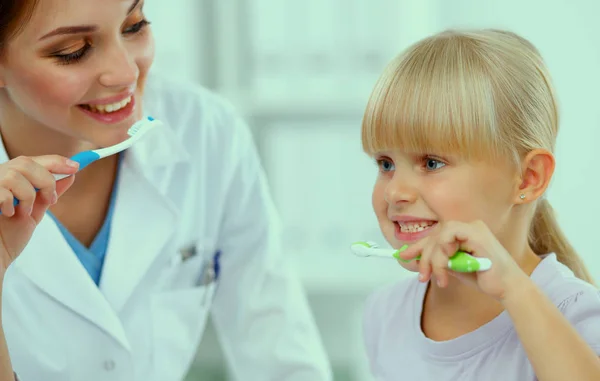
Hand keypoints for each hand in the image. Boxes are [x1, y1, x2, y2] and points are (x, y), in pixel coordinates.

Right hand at [0, 155, 78, 271]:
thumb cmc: (6, 238)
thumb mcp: (33, 213)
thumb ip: (48, 194)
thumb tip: (69, 175)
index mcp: (9, 180)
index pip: (32, 161)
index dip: (55, 161)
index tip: (76, 166)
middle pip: (25, 162)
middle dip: (46, 180)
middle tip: (50, 200)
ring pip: (15, 174)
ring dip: (28, 196)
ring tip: (23, 212)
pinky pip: (2, 190)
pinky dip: (10, 203)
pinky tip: (7, 214)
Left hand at [397, 220, 527, 299]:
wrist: (507, 288)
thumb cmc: (484, 278)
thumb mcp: (454, 267)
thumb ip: (439, 260)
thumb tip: (415, 258)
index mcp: (464, 233)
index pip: (435, 236)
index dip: (417, 246)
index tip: (402, 256)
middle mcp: (468, 226)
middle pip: (434, 236)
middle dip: (423, 256)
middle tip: (422, 276)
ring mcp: (473, 227)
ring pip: (438, 236)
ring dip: (434, 259)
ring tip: (441, 277)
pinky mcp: (476, 232)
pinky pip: (448, 235)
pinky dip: (443, 250)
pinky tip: (449, 264)